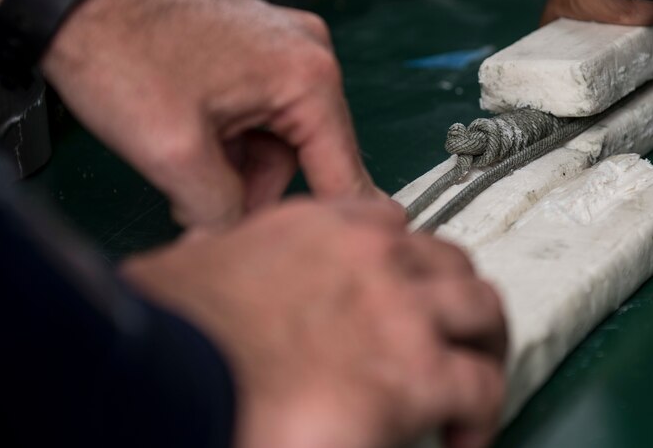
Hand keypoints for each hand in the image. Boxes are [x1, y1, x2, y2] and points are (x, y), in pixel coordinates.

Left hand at [41, 0, 380, 226]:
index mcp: (307, 75)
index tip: (339, 261)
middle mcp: (309, 53)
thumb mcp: (172, 154)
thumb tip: (237, 242)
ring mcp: (284, 46)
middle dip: (260, 193)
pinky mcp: (257, 48)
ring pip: (283, 141)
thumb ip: (222, 211)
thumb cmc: (119, 53)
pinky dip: (234, 142)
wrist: (73, 0)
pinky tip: (195, 149)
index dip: (333, 223)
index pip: (342, 172)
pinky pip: (264, 115)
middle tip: (208, 218)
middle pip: (311, 157)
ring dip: (242, 169)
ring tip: (187, 175)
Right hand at [121, 198, 506, 447]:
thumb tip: (218, 267)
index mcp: (319, 226)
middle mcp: (372, 257)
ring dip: (486, 346)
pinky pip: (481, 387)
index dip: (406, 263)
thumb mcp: (196, 265)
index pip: (391, 226)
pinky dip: (482, 414)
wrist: (166, 381)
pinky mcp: (419, 371)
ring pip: (484, 311)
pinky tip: (462, 438)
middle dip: (459, 300)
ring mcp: (403, 309)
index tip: (407, 289)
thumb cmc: (168, 335)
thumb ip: (228, 258)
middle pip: (452, 265)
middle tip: (458, 333)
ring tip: (476, 382)